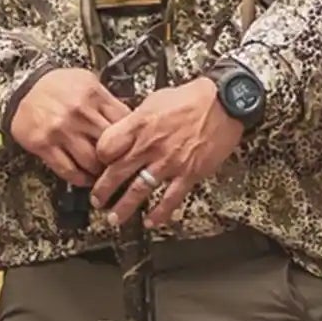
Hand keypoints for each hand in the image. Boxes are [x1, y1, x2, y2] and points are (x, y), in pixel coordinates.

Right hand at [9, 68, 132, 186]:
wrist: (22, 86)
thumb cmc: (56, 86)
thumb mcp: (87, 82)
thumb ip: (108, 101)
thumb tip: (131, 121)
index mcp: (93, 95)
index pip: (124, 122)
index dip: (131, 138)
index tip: (132, 147)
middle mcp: (79, 113)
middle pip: (110, 145)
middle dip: (117, 159)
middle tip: (120, 166)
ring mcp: (60, 130)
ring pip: (91, 162)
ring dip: (99, 172)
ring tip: (102, 174)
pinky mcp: (44, 145)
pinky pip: (68, 170)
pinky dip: (80, 179)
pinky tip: (85, 178)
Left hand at [89, 78, 244, 229]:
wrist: (224, 102)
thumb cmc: (191, 99)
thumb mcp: (153, 100)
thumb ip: (135, 120)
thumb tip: (122, 131)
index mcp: (139, 125)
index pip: (106, 147)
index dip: (98, 157)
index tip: (97, 164)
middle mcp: (150, 145)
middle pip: (117, 172)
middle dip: (102, 190)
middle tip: (97, 200)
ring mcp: (169, 162)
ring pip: (139, 189)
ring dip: (124, 207)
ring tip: (114, 218)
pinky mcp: (188, 173)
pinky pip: (170, 198)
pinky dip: (159, 213)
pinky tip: (151, 221)